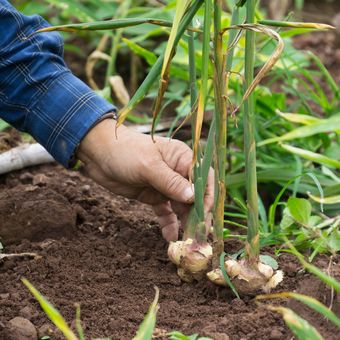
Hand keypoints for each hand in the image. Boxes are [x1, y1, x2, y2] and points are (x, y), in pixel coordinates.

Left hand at [77, 118, 213, 240]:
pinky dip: (168, 224)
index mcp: (182, 158)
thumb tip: (194, 197)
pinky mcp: (154, 196)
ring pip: (182, 206)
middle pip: (194, 196)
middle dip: (197, 214)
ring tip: (187, 241)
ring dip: (185, 222)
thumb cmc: (125, 151)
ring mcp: (166, 185)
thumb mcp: (148, 166)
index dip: (207, 197)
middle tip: (199, 235)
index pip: (203, 178)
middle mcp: (177, 172)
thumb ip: (171, 182)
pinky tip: (169, 237)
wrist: (98, 154)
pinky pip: (166, 212)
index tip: (204, 215)